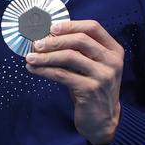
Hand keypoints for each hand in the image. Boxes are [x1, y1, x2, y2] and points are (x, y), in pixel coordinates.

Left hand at [24, 20, 123, 144]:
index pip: (93, 27)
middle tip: (36, 43)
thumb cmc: (92, 87)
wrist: (103, 120)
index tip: (51, 27)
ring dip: (46, 56)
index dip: (70, 25)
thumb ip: (79, 50)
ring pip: (69, 57)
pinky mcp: (90, 89)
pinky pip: (62, 75)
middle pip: (80, 40)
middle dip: (54, 40)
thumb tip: (47, 35)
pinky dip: (44, 70)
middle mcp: (112, 61)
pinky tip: (33, 69)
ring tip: (30, 57)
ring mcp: (103, 75)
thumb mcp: (92, 66)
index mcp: (114, 50)